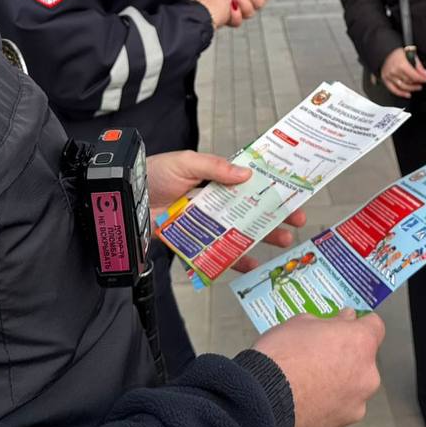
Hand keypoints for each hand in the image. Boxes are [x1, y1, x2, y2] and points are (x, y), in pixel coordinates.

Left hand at [146, 151, 303, 271]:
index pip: (249, 183)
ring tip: (283, 242)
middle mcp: (215, 202)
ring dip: (263, 237)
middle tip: (297, 221)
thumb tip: (247, 174)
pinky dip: (235, 259)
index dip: (271, 188)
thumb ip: (216, 168)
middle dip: (275, 215)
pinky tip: (252, 264)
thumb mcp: (187, 162)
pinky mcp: (195, 240)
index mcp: (215, 179)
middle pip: (251, 210)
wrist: (128, 197)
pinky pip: (218, 252)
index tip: (292, 193)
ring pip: (240, 231)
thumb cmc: (155, 173)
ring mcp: (207, 223)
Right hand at [253, 309, 384, 426]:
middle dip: (346, 356)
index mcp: (360, 343)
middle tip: (319, 354)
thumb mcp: (301, 323)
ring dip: (338, 382)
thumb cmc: (281, 356)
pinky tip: (305, 398)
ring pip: (352, 387)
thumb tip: (342, 320)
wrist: (262, 400)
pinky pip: (338, 408)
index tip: (347, 325)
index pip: (375, 326)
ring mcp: (355, 404)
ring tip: (308, 380)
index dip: (359, 324)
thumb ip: (330, 321)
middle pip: (363, 360)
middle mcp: (366, 375)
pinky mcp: (339, 426)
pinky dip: (327, 403)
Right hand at [378, 47, 425, 98]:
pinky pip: (394, 90)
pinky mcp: (385, 79)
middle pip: (409, 81)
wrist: (386, 51)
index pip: (414, 76)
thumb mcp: (411, 55)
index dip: (422, 79)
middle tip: (422, 83)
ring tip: (417, 87)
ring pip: (403, 86)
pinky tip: (408, 94)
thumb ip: (419, 66)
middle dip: (417, 83)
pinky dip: (401, 93)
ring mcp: (389, 76)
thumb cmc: (399, 52)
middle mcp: (394, 71)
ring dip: (411, 89)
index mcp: (401, 64)